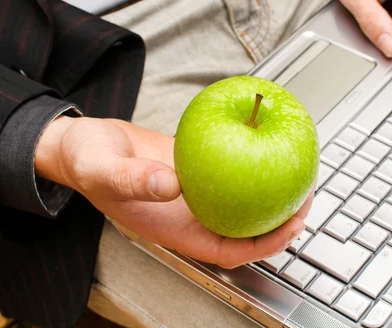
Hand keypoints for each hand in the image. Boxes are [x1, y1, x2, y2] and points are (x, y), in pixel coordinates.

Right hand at [36, 116, 310, 267]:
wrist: (84, 144)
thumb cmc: (87, 162)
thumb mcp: (102, 168)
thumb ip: (132, 179)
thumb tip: (172, 185)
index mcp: (174, 229)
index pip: (229, 251)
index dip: (264, 244)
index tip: (291, 226)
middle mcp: (192, 215)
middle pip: (246, 228)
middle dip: (280, 220)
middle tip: (307, 194)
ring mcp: (197, 194)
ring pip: (243, 202)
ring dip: (271, 191)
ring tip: (298, 171)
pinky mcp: (198, 171)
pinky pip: (232, 172)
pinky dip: (251, 164)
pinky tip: (266, 142)